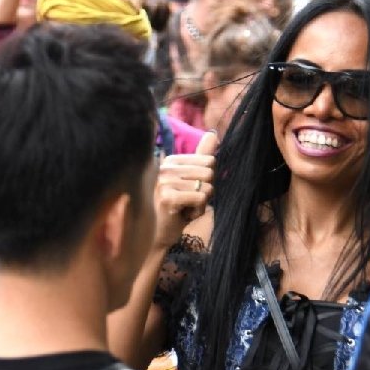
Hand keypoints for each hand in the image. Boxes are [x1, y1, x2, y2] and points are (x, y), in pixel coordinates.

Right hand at [153, 131, 217, 249]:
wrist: (157, 236)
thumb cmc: (175, 209)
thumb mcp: (190, 181)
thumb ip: (201, 157)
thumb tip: (213, 133)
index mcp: (170, 160)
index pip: (209, 161)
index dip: (206, 181)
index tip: (189, 192)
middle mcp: (165, 167)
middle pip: (210, 173)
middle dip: (205, 193)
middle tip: (187, 203)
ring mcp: (164, 181)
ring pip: (206, 188)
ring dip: (201, 205)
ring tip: (183, 209)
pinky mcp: (168, 196)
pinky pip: (200, 199)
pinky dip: (197, 211)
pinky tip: (182, 215)